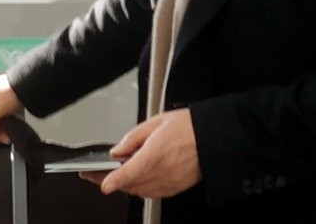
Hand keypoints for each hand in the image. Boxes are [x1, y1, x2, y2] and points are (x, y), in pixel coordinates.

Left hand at [80, 109, 200, 198]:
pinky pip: (152, 193)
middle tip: (102, 173)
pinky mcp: (175, 188)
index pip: (129, 171)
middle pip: (130, 183)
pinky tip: (141, 177)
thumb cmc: (189, 127)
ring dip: (127, 184)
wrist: (212, 138)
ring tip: (122, 173)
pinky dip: (141, 188)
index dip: (114, 179)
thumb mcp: (157, 121)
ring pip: (139, 191)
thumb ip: (133, 136)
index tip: (103, 183)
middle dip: (114, 180)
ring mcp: (169, 182)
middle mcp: (162, 171)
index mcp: (155, 153)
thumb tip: (118, 149)